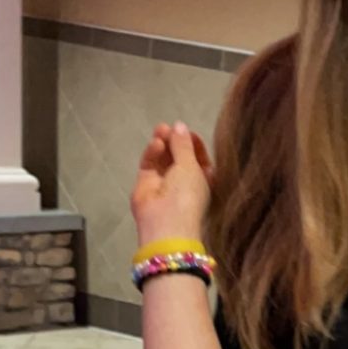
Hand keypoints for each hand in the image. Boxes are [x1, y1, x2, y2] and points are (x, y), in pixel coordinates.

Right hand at [131, 120, 213, 246]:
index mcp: (202, 180)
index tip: (188, 132)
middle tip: (169, 127)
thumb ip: (183, 145)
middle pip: (177, 155)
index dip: (192, 143)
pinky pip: (149, 163)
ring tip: (160, 130)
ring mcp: (163, 182)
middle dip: (174, 140)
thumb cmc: (187, 195)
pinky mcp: (145, 182)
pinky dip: (152, 152)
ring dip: (162, 142)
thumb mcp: (191, 166)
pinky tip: (156, 144)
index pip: (198, 158)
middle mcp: (183, 181)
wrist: (165, 223)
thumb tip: (179, 125)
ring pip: (162, 157)